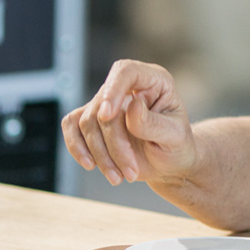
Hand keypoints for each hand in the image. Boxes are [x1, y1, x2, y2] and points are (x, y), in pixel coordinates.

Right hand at [61, 59, 195, 185]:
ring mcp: (109, 103)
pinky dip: (77, 147)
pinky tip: (90, 164)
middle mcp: (128, 87)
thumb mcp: (175, 137)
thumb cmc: (177, 146)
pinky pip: (72, 127)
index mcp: (154, 81)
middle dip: (114, 145)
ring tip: (119, 177)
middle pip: (103, 107)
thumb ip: (154, 123)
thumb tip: (132, 107)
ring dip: (101, 155)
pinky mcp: (94, 121)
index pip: (126, 71)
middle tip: (130, 172)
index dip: (113, 89)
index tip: (107, 116)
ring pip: (87, 122)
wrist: (168, 164)